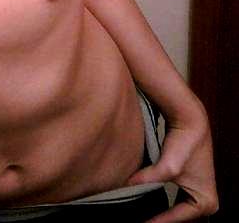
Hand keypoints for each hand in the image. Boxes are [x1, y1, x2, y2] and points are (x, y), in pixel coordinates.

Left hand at [127, 105, 217, 221]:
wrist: (189, 119)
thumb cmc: (183, 143)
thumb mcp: (166, 166)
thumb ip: (147, 179)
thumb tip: (125, 186)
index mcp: (206, 203)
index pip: (176, 218)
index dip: (156, 221)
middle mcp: (207, 201)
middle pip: (177, 217)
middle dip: (159, 218)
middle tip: (140, 219)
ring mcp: (199, 192)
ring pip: (175, 209)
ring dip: (160, 211)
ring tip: (141, 215)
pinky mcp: (191, 183)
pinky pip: (175, 200)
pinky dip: (162, 201)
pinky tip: (147, 203)